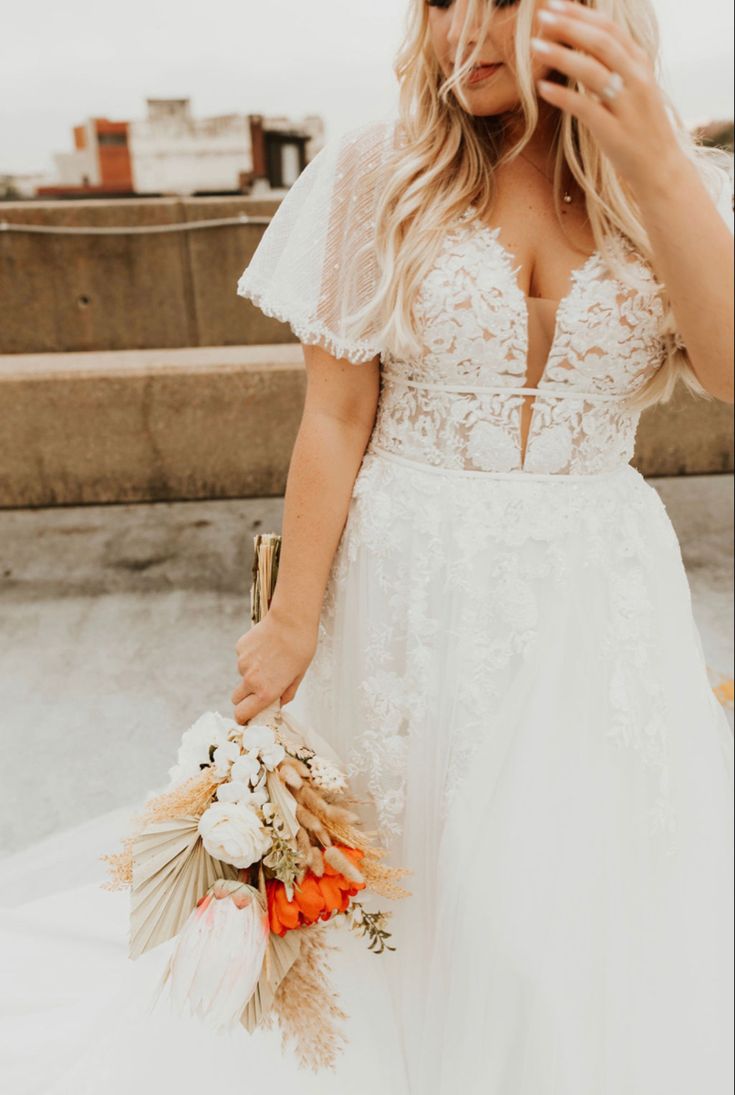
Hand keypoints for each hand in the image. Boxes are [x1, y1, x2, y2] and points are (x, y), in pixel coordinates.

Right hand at [231, 613, 317, 724]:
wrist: (292, 620)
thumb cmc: (301, 648)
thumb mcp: (298, 676)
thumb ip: (286, 694)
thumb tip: (278, 704)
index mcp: (265, 692)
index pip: (241, 714)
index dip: (242, 718)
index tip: (246, 717)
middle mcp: (250, 680)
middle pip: (236, 698)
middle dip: (245, 698)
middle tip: (260, 688)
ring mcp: (243, 663)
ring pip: (242, 675)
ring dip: (251, 673)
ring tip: (270, 659)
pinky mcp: (240, 648)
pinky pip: (242, 659)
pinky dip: (251, 657)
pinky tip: (265, 647)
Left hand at [531, 0, 684, 194]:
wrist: (660, 167)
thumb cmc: (639, 126)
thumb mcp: (633, 87)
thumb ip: (614, 64)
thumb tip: (583, 40)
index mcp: (640, 65)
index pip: (610, 30)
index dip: (581, 15)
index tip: (555, 4)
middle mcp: (636, 80)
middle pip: (601, 43)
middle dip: (570, 26)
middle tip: (542, 16)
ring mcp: (627, 106)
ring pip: (593, 72)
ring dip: (561, 56)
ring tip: (534, 46)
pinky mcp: (614, 132)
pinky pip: (586, 108)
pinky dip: (563, 96)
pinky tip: (542, 87)